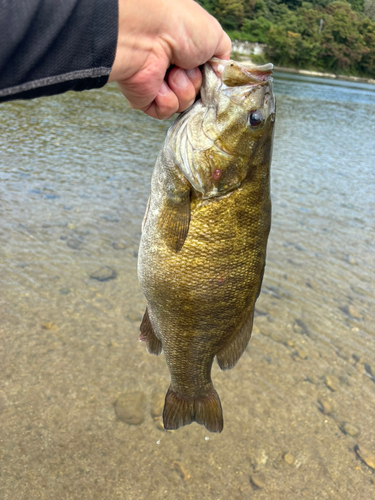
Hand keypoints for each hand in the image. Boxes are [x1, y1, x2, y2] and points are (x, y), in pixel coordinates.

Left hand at [108, 0, 230, 118]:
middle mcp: (172, 69)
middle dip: (197, 83)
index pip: (206, 78)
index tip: (210, 72)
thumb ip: (222, 60)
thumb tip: (221, 77)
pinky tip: (160, 84)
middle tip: (187, 65)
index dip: (210, 79)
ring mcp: (158, 85)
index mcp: (187, 53)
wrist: (149, 33)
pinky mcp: (146, 99)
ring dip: (183, 89)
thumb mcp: (216, 36)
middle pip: (197, 94)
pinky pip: (166, 112)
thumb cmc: (180, 27)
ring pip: (184, 105)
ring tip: (173, 72)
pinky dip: (168, 99)